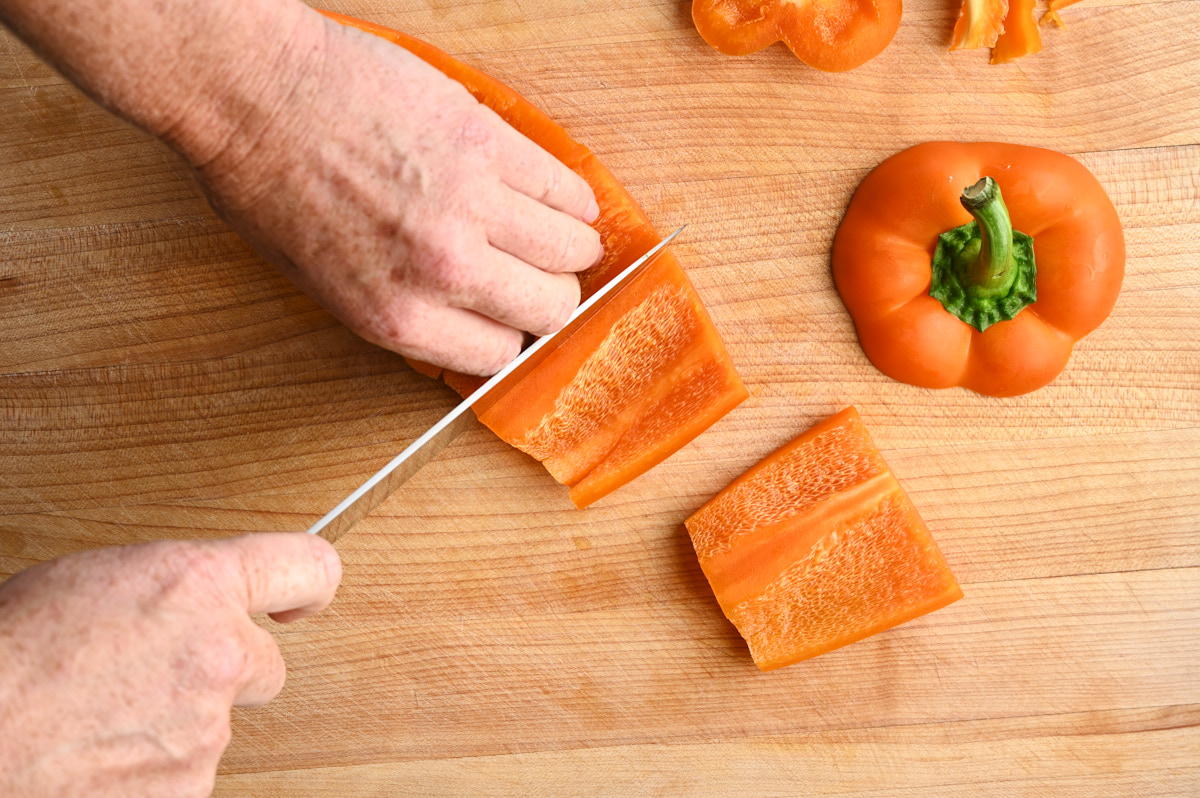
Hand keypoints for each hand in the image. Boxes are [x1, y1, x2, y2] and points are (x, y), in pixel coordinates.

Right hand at [0, 533, 341, 797]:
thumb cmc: (12, 654)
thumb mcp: (99, 579)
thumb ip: (174, 589)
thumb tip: (195, 603)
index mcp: (199, 585)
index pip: (308, 567)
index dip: (309, 585)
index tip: (301, 601)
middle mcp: (220, 654)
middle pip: (263, 665)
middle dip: (222, 670)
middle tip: (153, 674)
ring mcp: (208, 729)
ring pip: (218, 723)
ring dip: (178, 721)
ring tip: (102, 713)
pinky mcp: (190, 789)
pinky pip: (189, 771)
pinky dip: (155, 767)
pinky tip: (103, 751)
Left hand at [195, 16, 603, 375]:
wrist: (255, 93)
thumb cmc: (267, 183)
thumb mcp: (320, 285)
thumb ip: (401, 310)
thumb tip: (461, 318)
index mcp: (396, 315)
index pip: (499, 355)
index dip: (507, 333)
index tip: (506, 315)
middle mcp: (444, 269)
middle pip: (549, 307)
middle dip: (549, 296)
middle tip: (537, 275)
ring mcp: (472, 203)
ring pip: (572, 248)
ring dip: (570, 246)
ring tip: (554, 233)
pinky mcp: (488, 142)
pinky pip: (566, 187)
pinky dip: (572, 197)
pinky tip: (559, 196)